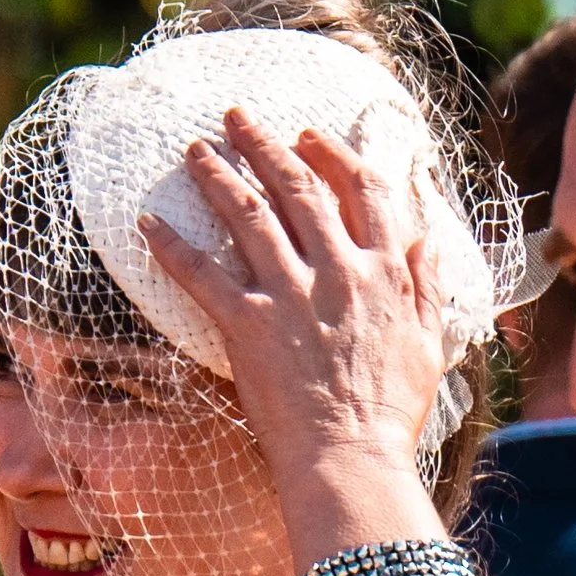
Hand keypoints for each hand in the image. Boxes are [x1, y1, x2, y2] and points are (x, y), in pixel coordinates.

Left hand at [140, 106, 452, 559]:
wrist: (352, 458)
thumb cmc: (391, 411)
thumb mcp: (428, 342)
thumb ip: (427, 285)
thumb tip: (427, 239)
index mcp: (384, 270)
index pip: (363, 190)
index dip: (335, 154)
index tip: (310, 135)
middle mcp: (338, 269)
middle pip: (297, 186)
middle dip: (265, 144)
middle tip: (236, 117)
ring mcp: (290, 294)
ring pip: (248, 215)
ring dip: (217, 175)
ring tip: (194, 149)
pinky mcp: (248, 324)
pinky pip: (202, 274)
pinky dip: (171, 247)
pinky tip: (147, 224)